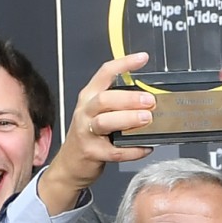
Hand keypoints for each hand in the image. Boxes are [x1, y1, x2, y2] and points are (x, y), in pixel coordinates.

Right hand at [38, 55, 154, 212]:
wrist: (70, 164)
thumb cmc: (90, 136)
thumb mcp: (98, 113)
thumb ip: (118, 104)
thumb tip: (151, 99)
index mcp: (90, 97)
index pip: (104, 74)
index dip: (123, 64)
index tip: (142, 58)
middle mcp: (86, 111)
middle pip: (104, 99)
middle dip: (128, 98)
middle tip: (150, 100)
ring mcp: (86, 132)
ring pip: (105, 122)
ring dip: (128, 119)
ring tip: (147, 119)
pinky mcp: (92, 153)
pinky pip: (114, 151)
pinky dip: (132, 150)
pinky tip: (146, 147)